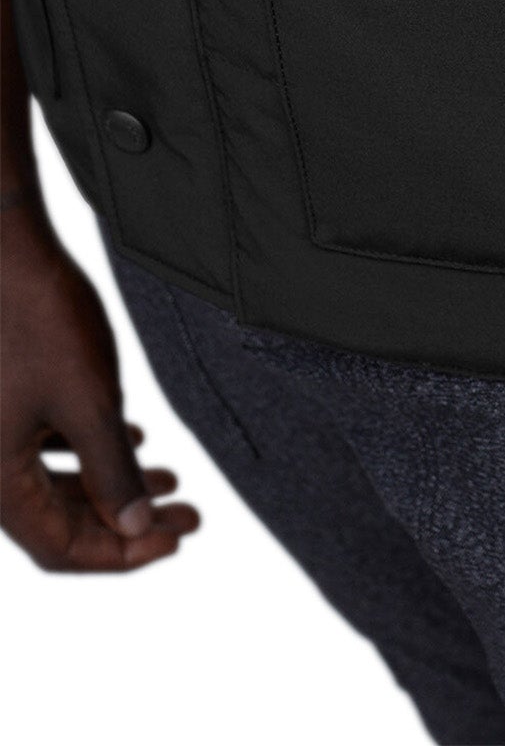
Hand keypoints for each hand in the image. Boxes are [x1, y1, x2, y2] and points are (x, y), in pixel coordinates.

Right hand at [1, 206, 199, 571]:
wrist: (1, 246)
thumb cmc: (38, 318)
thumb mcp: (88, 401)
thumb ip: (113, 471)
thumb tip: (136, 529)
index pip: (59, 548)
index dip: (121, 555)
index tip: (177, 540)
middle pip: (59, 520)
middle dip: (128, 522)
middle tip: (189, 516)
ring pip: (56, 482)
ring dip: (114, 484)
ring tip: (173, 482)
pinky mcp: (3, 399)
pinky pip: (45, 446)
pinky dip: (90, 450)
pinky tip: (135, 440)